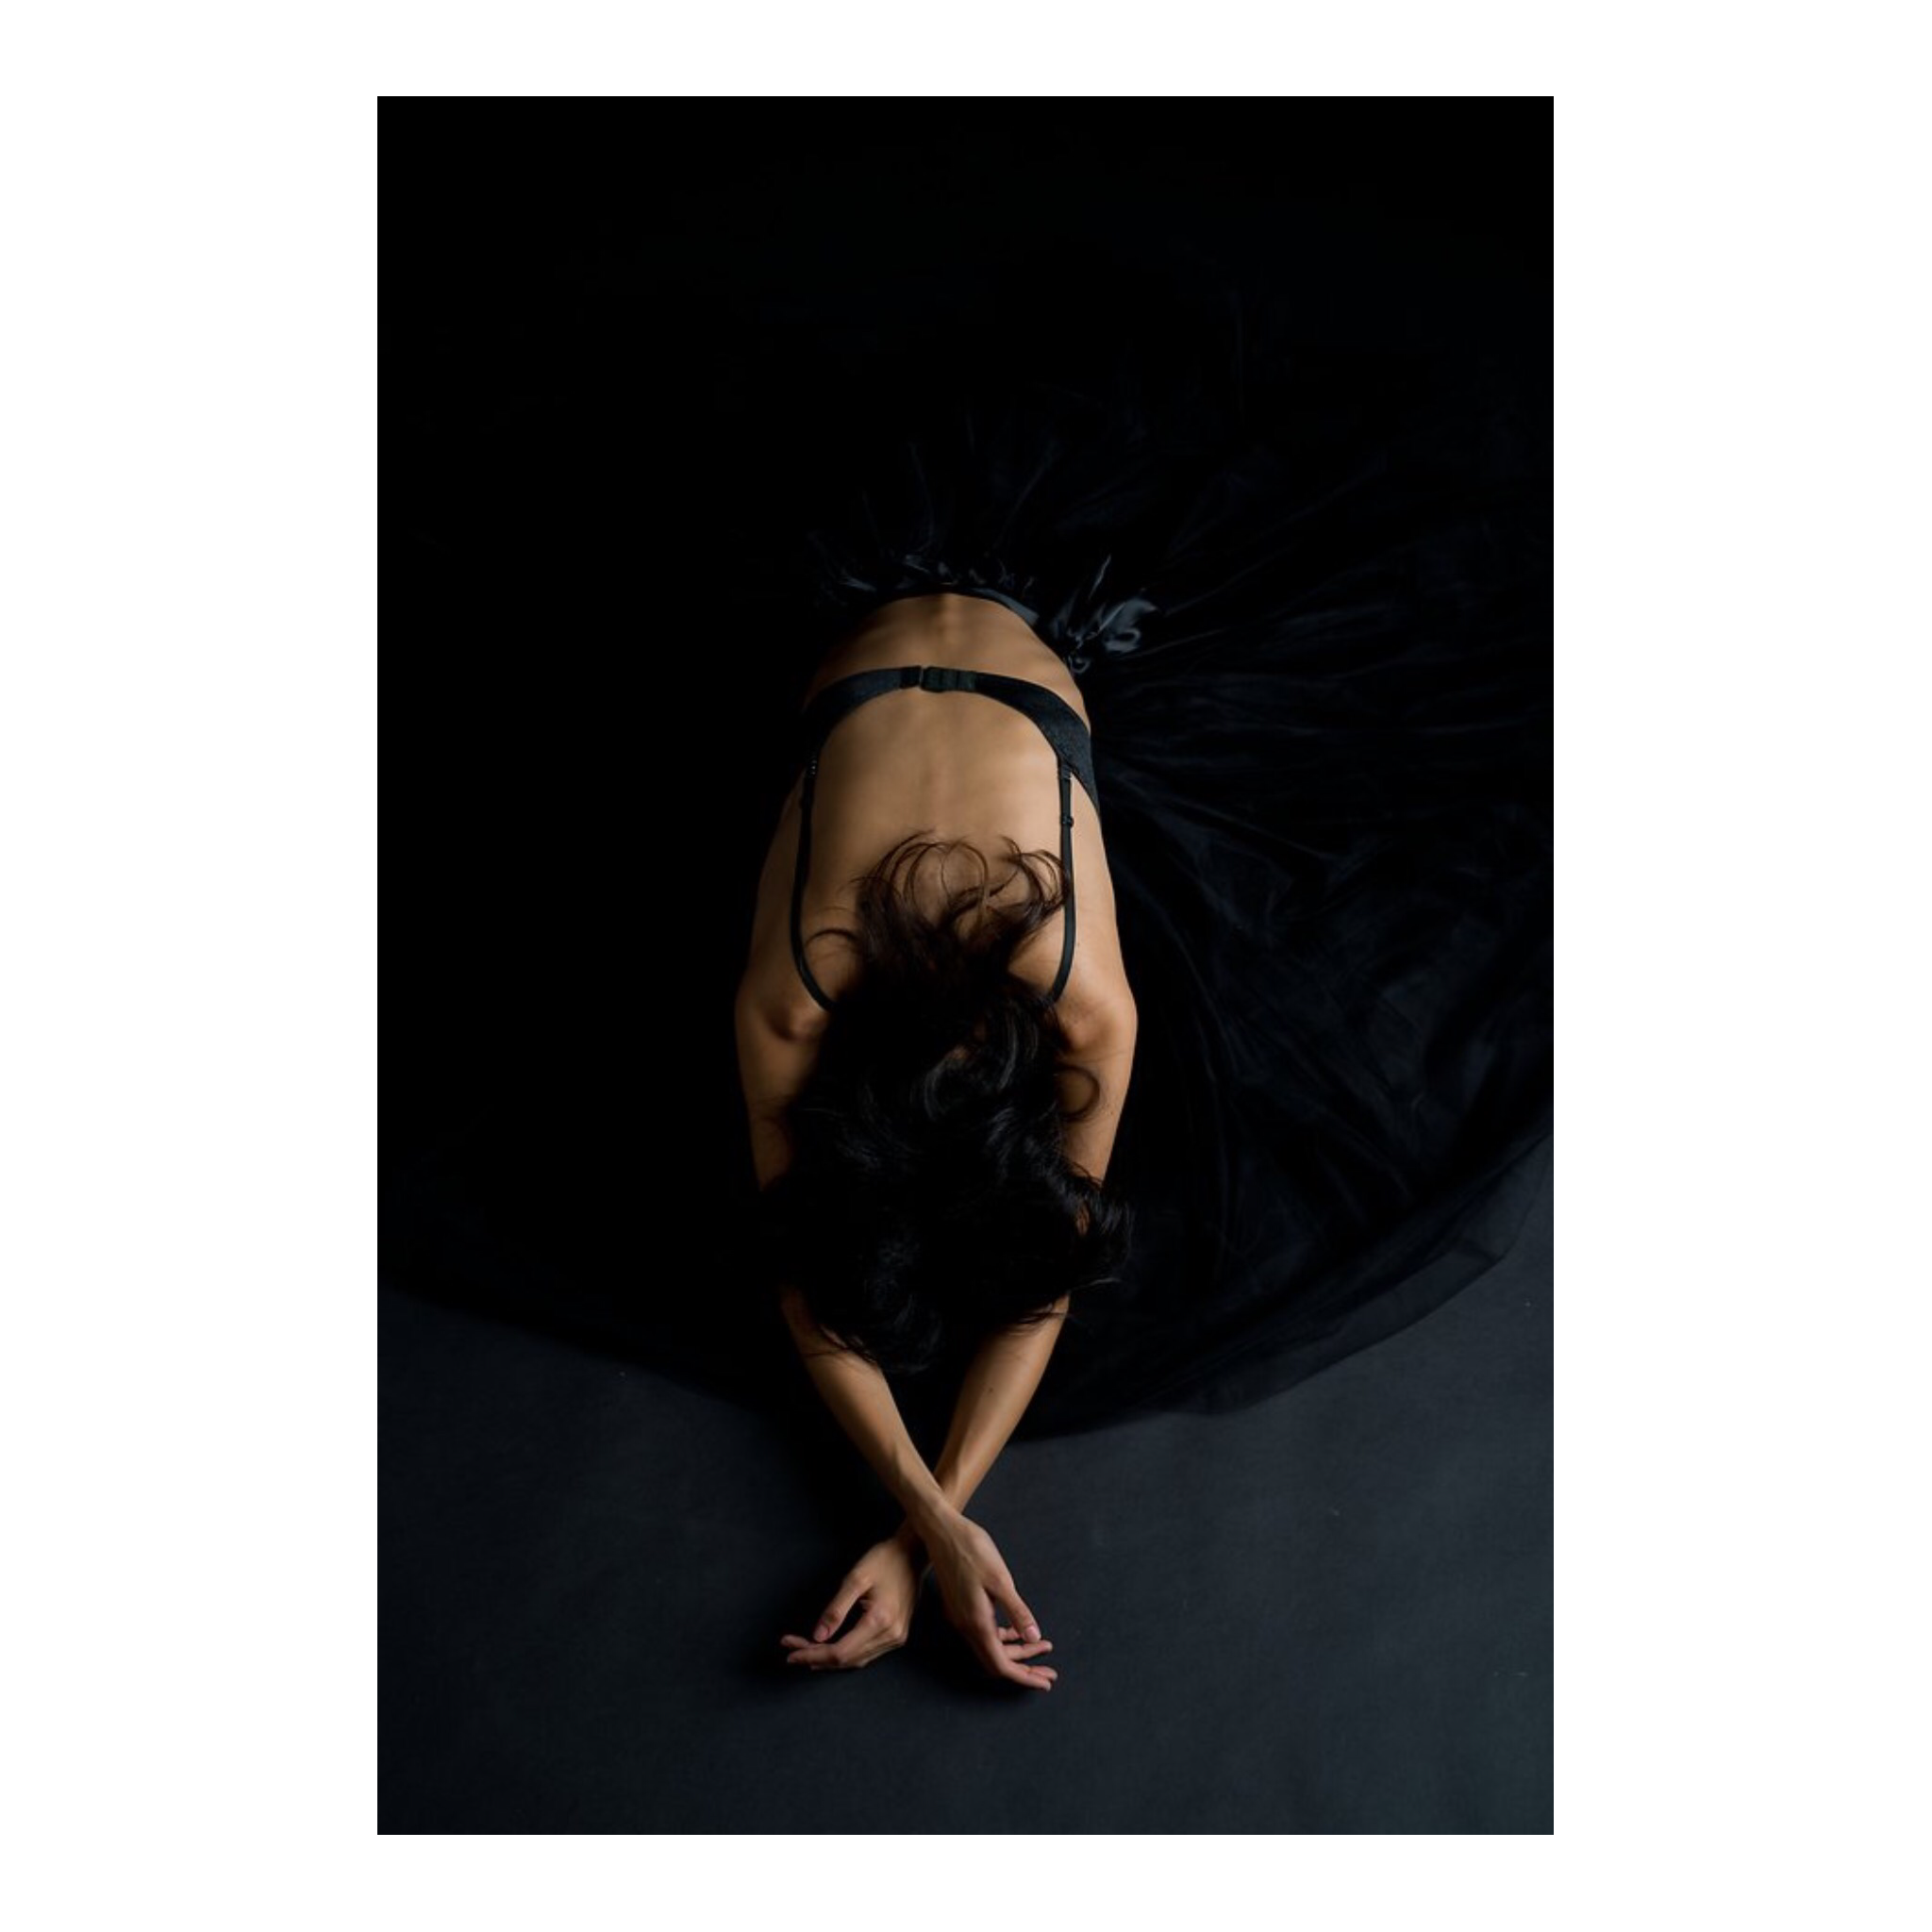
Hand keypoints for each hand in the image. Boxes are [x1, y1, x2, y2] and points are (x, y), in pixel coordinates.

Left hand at [779, 1527, 923, 1671]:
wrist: (913, 1553)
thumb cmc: (885, 1560)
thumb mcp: (856, 1578)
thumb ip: (836, 1609)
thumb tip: (818, 1635)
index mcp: (880, 1621)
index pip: (840, 1652)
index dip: (812, 1654)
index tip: (791, 1651)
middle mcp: (890, 1635)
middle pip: (846, 1660)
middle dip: (816, 1658)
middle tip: (791, 1651)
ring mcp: (896, 1638)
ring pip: (856, 1661)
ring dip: (829, 1660)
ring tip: (805, 1652)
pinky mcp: (897, 1635)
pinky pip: (867, 1654)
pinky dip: (846, 1656)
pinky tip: (830, 1652)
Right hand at [920, 1509, 1057, 1691]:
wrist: (941, 1530)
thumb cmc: (972, 1549)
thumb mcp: (1001, 1579)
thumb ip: (1017, 1612)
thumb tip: (1034, 1639)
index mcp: (976, 1622)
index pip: (1001, 1665)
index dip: (1024, 1677)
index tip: (1045, 1682)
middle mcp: (965, 1626)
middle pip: (996, 1661)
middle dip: (1024, 1669)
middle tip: (1049, 1671)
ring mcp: (961, 1617)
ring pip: (991, 1647)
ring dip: (1016, 1652)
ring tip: (1042, 1648)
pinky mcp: (960, 1608)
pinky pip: (984, 1633)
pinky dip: (1003, 1637)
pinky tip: (1017, 1630)